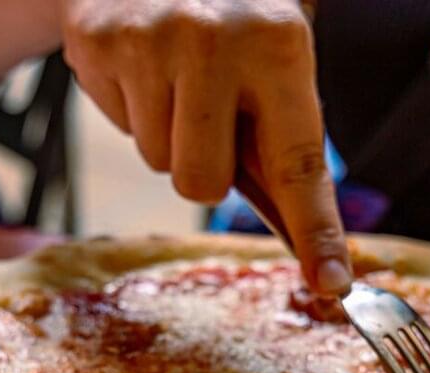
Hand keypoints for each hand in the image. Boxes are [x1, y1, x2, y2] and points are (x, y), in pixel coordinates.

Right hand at [61, 0, 350, 294]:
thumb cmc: (232, 32)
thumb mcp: (273, 66)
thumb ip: (281, 141)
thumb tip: (303, 242)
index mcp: (281, 47)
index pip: (298, 165)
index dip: (316, 233)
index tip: (330, 283)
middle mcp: (216, 40)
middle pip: (202, 187)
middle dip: (203, 169)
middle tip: (207, 117)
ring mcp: (151, 39)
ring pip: (158, 163)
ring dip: (167, 137)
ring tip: (175, 80)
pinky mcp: (99, 41)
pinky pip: (120, 129)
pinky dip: (132, 110)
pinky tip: (143, 67)